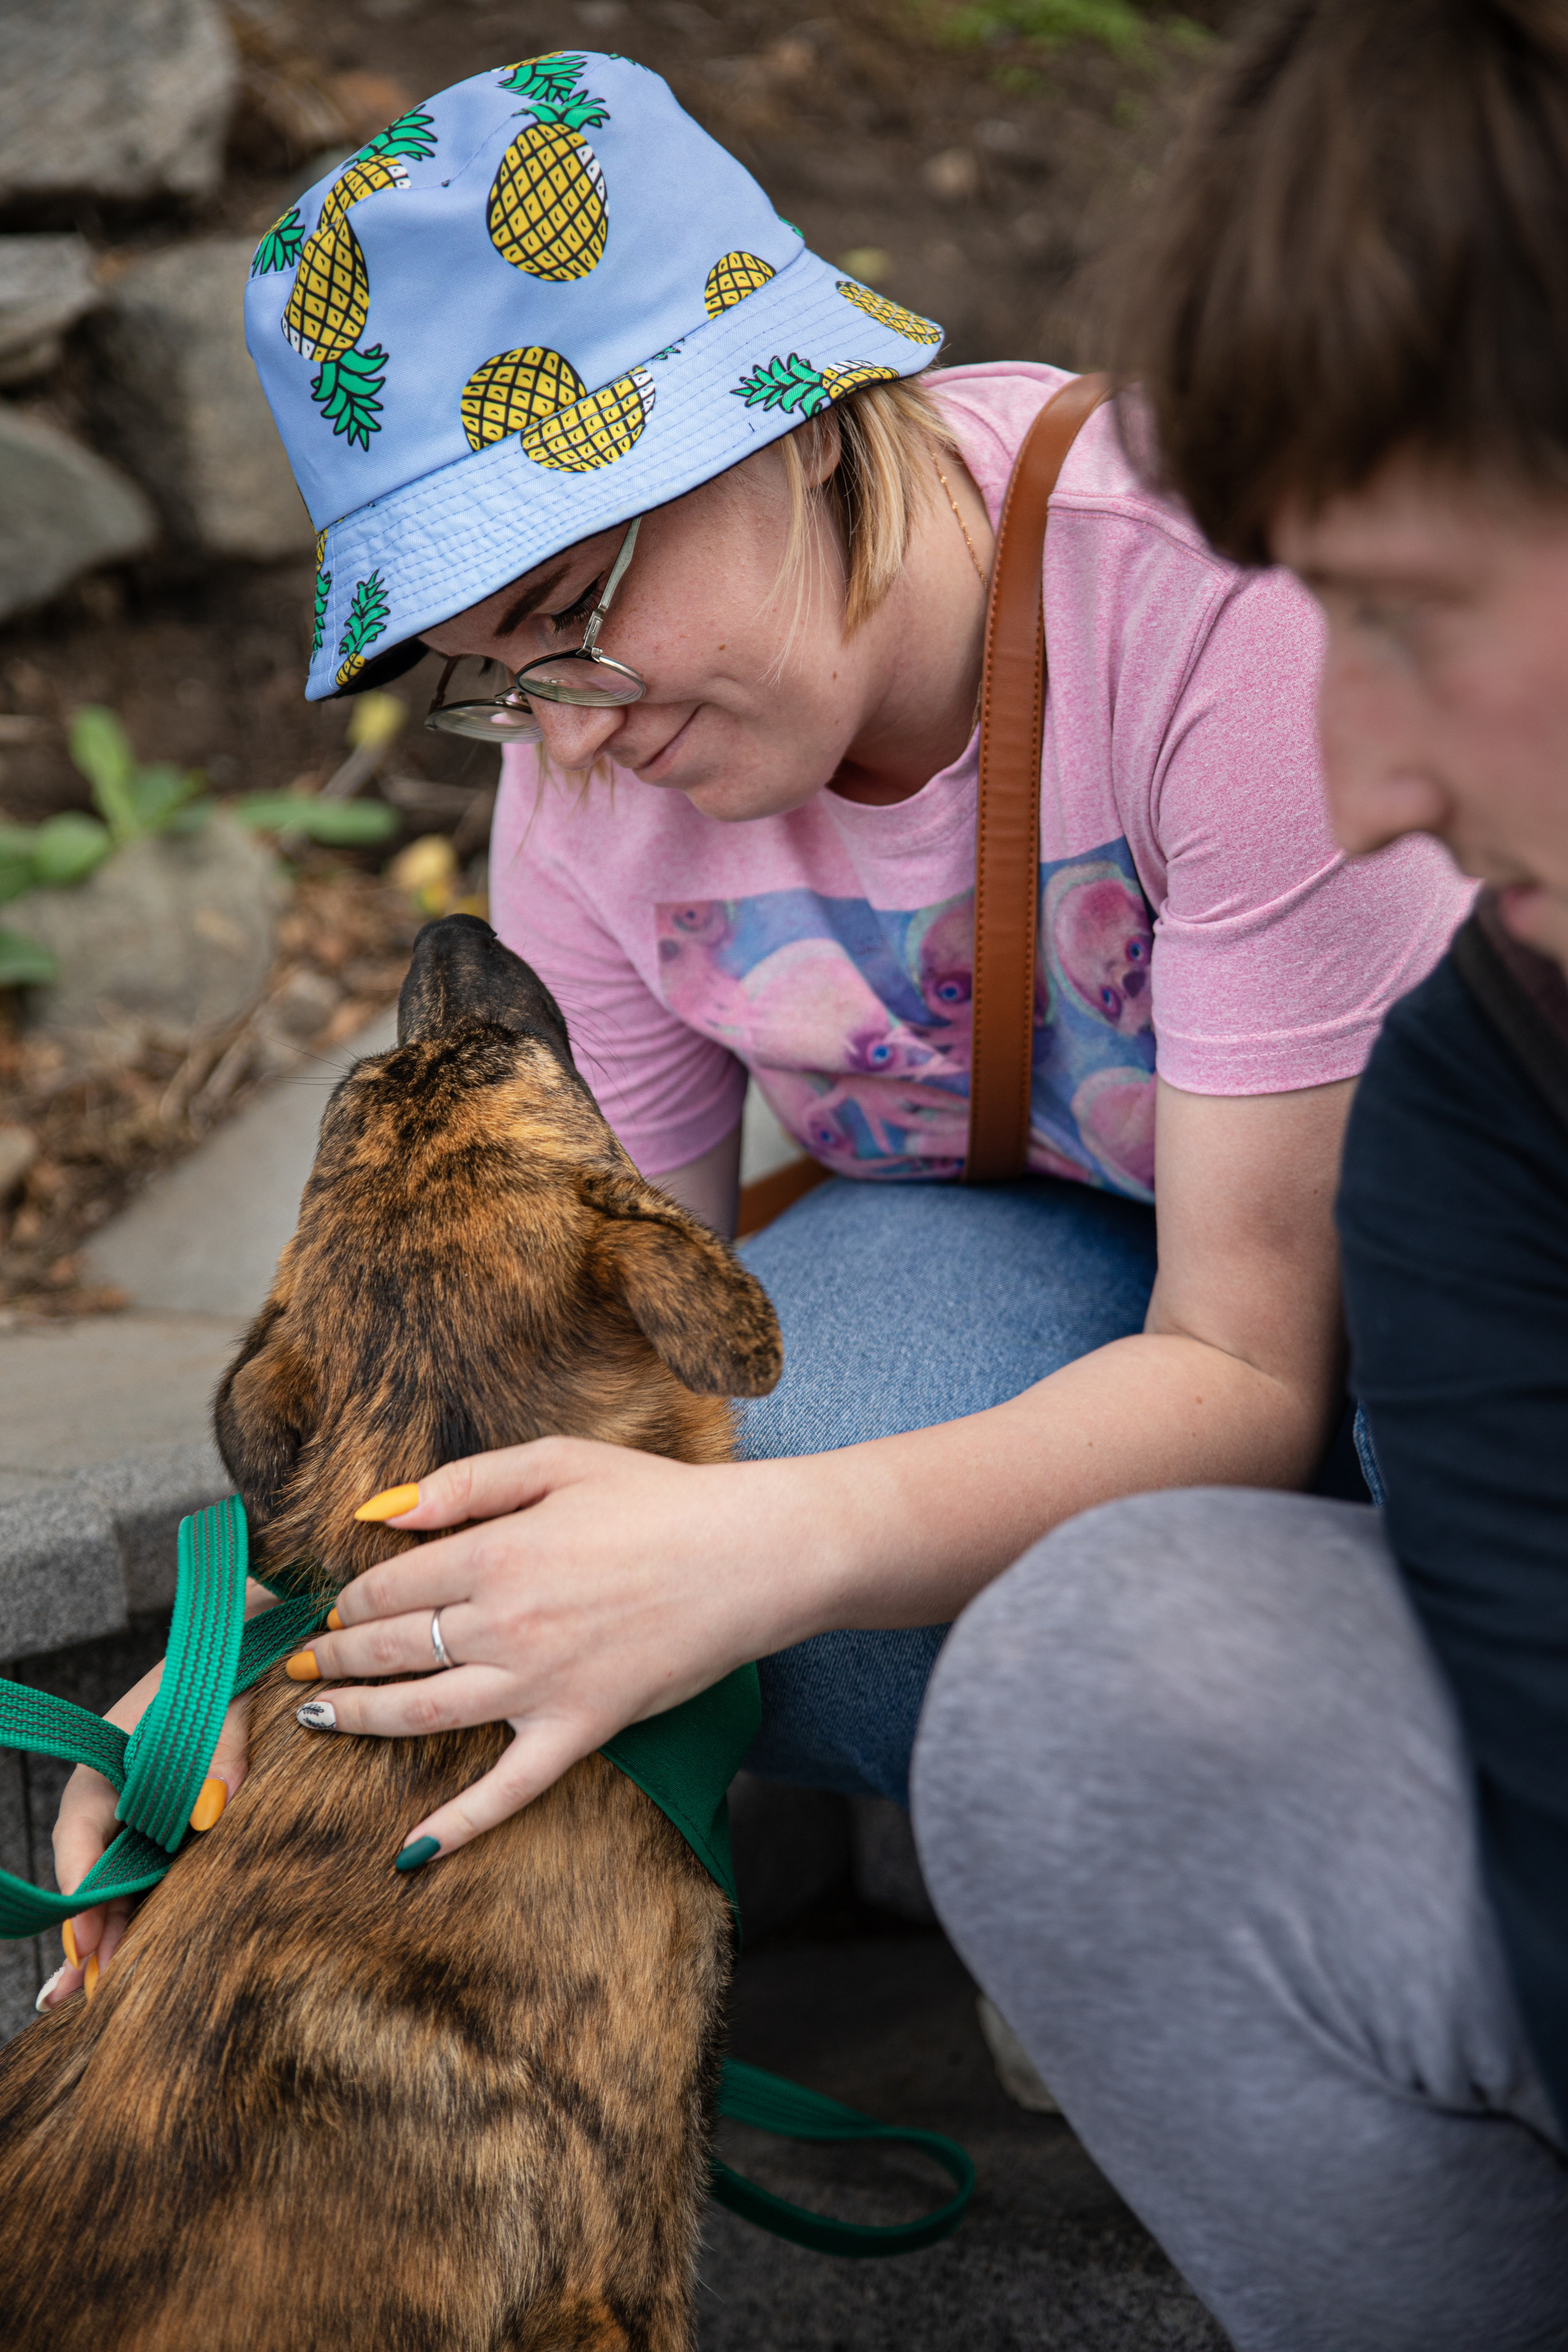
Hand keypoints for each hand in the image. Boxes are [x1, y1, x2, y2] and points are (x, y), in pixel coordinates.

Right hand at [37, 1633, 262, 2011]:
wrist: (264, 1640)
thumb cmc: (233, 1663)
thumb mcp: (225, 1696)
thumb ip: (219, 1747)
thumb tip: (213, 1812)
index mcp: (107, 1765)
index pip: (82, 1841)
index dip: (84, 1896)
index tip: (91, 1945)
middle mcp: (118, 1798)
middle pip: (97, 1878)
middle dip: (94, 1937)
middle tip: (98, 1995)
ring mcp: (146, 1817)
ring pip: (125, 1885)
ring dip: (118, 1937)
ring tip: (104, 2001)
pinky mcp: (179, 1828)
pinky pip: (158, 1877)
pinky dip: (149, 1915)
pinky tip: (139, 1963)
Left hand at [286, 1439, 826, 1869]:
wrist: (750, 1555)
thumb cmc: (657, 1500)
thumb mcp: (559, 1462)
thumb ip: (466, 1482)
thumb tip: (382, 1510)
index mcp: (495, 1552)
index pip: (388, 1585)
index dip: (350, 1597)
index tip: (334, 1606)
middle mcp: (504, 1624)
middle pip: (390, 1649)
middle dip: (333, 1659)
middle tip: (302, 1666)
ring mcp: (539, 1684)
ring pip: (422, 1714)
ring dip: (360, 1719)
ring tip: (318, 1719)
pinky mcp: (579, 1729)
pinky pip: (507, 1790)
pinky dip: (456, 1825)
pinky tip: (409, 1850)